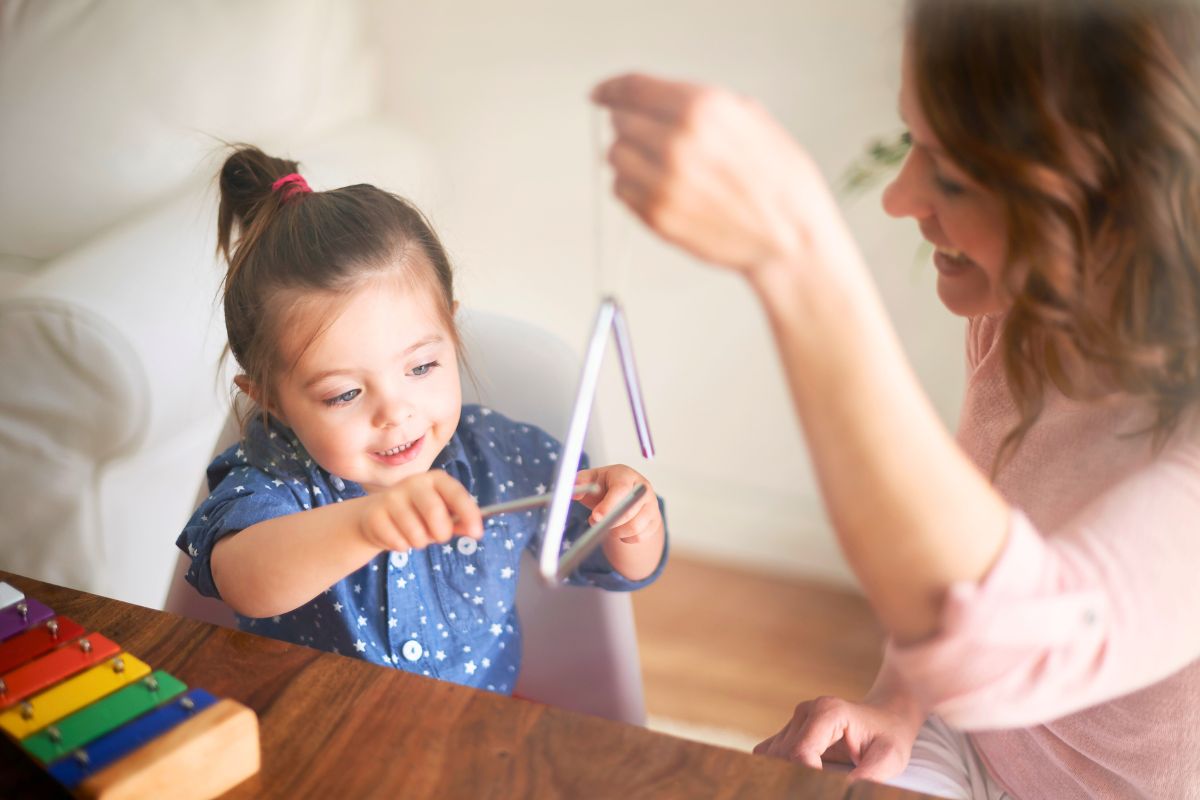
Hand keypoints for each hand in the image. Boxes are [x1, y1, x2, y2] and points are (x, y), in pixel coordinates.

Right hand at [357, 470, 482, 551]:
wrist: (375, 516)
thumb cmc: (417, 514)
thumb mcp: (441, 514)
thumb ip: (459, 521)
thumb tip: (475, 530)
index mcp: (435, 479)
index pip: (456, 493)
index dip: (468, 513)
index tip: (477, 533)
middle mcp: (413, 483)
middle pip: (434, 512)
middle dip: (441, 532)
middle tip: (439, 536)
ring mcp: (391, 497)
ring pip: (416, 533)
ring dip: (420, 542)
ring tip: (415, 535)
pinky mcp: (375, 515)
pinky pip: (398, 542)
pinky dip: (403, 546)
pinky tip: (397, 536)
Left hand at [573, 465, 662, 543]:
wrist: (624, 496)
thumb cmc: (605, 487)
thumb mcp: (591, 479)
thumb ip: (580, 482)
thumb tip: (574, 491)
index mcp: (626, 475)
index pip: (621, 490)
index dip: (609, 505)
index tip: (596, 516)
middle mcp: (643, 489)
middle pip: (629, 511)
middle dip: (609, 521)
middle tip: (595, 521)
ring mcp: (651, 505)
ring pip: (634, 527)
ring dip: (616, 531)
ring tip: (607, 524)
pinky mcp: (654, 520)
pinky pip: (639, 537)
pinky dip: (625, 538)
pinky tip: (618, 529)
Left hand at [591, 72, 842, 275]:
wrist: (789, 238)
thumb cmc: (779, 182)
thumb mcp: (751, 119)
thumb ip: (701, 104)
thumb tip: (658, 100)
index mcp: (702, 109)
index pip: (633, 89)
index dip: (612, 88)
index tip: (601, 93)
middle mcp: (676, 143)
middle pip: (621, 122)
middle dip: (633, 126)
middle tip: (654, 138)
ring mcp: (662, 183)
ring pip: (615, 157)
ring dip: (631, 158)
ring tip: (664, 167)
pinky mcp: (656, 216)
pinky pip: (621, 191)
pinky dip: (633, 188)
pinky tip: (664, 190)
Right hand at [753, 695, 921, 782]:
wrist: (887, 716)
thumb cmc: (890, 736)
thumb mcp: (889, 758)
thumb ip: (868, 777)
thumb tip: (845, 792)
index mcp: (827, 711)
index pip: (800, 752)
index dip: (807, 779)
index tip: (824, 791)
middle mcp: (806, 712)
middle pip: (783, 756)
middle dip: (797, 780)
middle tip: (819, 789)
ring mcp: (796, 720)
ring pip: (773, 757)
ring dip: (788, 776)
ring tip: (813, 786)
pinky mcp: (790, 730)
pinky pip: (770, 754)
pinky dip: (778, 771)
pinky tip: (799, 781)